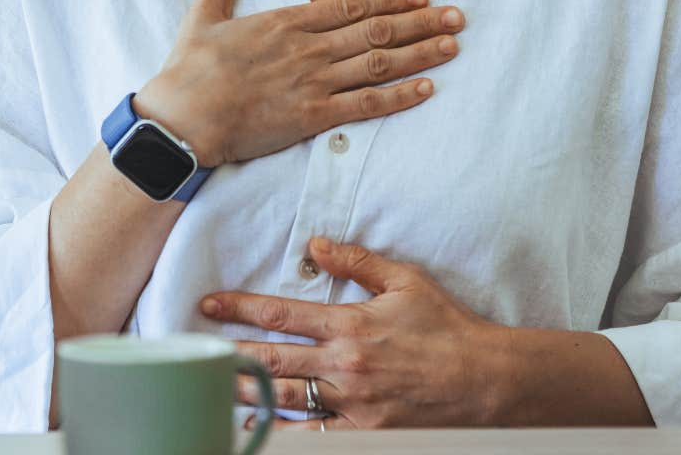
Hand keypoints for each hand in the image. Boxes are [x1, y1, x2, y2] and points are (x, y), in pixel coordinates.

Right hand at [135, 0, 462, 167]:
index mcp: (285, 22)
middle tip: (456, 16)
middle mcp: (307, 48)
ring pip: (379, 63)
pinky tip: (426, 88)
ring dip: (420, 53)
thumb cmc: (189, 72)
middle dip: (420, 22)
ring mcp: (313, 82)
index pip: (350, 5)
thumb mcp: (201, 18)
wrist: (183, 120)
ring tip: (452, 45)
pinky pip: (366, 105)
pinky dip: (399, 96)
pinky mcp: (313, 117)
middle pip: (375, 30)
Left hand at [206, 236, 509, 429]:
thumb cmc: (448, 329)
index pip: (280, 314)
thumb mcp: (406, 282)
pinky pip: (313, 435)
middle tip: (193, 351)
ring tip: (212, 388)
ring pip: (284, 399)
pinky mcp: (364, 430)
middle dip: (227, 353)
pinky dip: (282, 432)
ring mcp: (351, 402)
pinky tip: (256, 429)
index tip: (208, 305)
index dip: (238, 308)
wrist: (487, 381)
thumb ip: (358, 261)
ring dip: (246, 393)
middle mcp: (344, 364)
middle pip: (271, 359)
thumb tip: (316, 244)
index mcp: (350, 324)